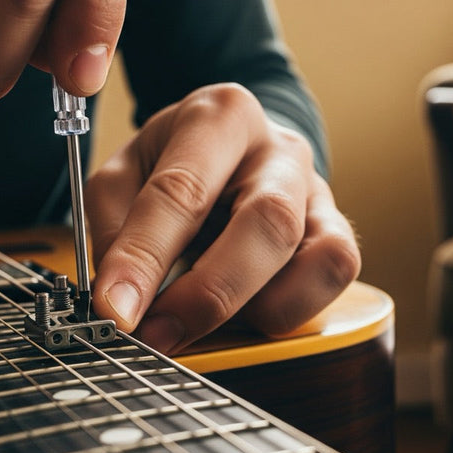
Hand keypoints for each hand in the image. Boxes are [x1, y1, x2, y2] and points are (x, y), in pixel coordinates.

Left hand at [85, 83, 361, 353]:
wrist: (232, 152)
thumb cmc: (173, 165)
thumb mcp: (123, 177)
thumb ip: (114, 229)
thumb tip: (123, 298)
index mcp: (219, 117)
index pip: (182, 190)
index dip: (144, 257)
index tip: (115, 310)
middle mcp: (279, 149)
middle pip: (268, 222)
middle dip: (209, 293)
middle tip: (159, 335)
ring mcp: (318, 191)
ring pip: (317, 256)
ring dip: (254, 307)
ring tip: (204, 320)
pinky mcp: (338, 231)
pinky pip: (334, 276)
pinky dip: (290, 308)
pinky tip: (246, 310)